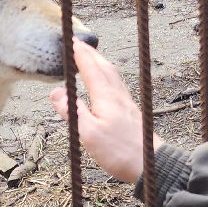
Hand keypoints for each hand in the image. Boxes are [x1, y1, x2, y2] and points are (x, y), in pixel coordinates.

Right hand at [48, 39, 158, 184]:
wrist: (151, 165)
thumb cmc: (120, 152)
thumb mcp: (89, 134)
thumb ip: (73, 112)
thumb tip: (56, 93)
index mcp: (106, 98)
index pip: (91, 70)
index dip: (81, 55)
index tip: (72, 42)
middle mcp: (118, 96)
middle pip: (104, 68)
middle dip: (91, 54)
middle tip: (80, 44)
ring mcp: (127, 104)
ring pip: (113, 76)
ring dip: (101, 63)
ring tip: (93, 58)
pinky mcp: (131, 113)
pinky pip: (118, 86)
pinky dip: (109, 77)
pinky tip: (109, 85)